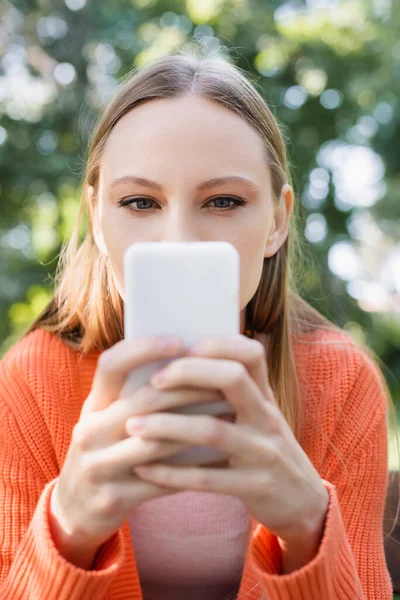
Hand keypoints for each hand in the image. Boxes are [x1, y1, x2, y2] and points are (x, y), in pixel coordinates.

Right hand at [51, 335, 211, 561]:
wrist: (76, 508)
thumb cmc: (106, 450)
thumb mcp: (109, 418)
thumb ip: (136, 393)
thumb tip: (188, 359)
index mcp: (93, 404)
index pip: (112, 363)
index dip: (144, 348)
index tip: (180, 341)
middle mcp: (90, 431)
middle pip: (144, 400)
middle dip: (189, 388)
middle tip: (224, 381)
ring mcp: (98, 466)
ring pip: (157, 441)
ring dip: (198, 426)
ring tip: (229, 413)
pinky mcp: (113, 497)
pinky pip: (163, 480)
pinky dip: (194, 468)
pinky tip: (220, 457)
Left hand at [129, 334, 328, 548]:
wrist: (303, 500)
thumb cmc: (267, 448)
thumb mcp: (261, 413)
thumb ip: (236, 389)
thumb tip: (188, 354)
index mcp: (265, 396)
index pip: (251, 353)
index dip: (217, 344)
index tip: (182, 346)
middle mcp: (267, 418)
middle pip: (232, 379)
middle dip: (188, 373)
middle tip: (153, 381)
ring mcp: (262, 453)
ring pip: (212, 430)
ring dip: (167, 426)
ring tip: (133, 425)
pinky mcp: (253, 487)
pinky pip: (207, 479)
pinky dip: (171, 473)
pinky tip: (143, 469)